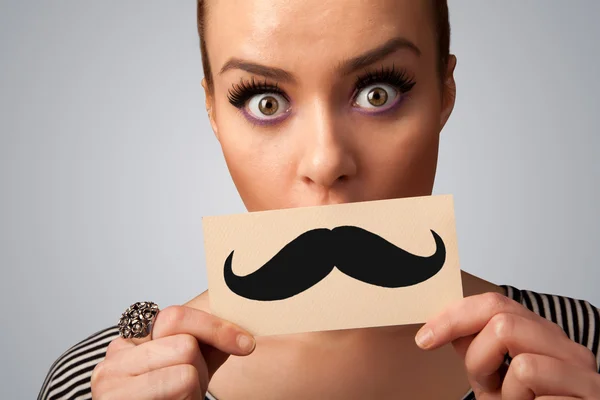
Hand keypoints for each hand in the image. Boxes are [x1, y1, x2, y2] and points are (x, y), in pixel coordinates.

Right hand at [91, 305, 255, 398]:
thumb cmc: (173, 397)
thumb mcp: (192, 361)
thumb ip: (205, 336)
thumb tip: (240, 320)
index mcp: (132, 338)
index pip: (176, 316)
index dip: (217, 328)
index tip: (246, 343)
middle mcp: (115, 354)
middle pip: (185, 345)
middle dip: (200, 368)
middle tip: (190, 385)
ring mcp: (111, 381)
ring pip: (186, 371)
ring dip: (194, 388)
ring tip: (180, 397)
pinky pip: (180, 386)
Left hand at [415, 292, 598, 398]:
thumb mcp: (493, 377)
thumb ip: (476, 347)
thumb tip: (445, 322)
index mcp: (542, 334)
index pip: (495, 303)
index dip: (454, 317)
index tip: (425, 338)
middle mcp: (567, 347)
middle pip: (502, 323)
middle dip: (477, 357)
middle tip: (483, 382)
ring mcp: (583, 373)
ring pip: (521, 363)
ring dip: (505, 391)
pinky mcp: (589, 397)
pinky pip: (541, 396)